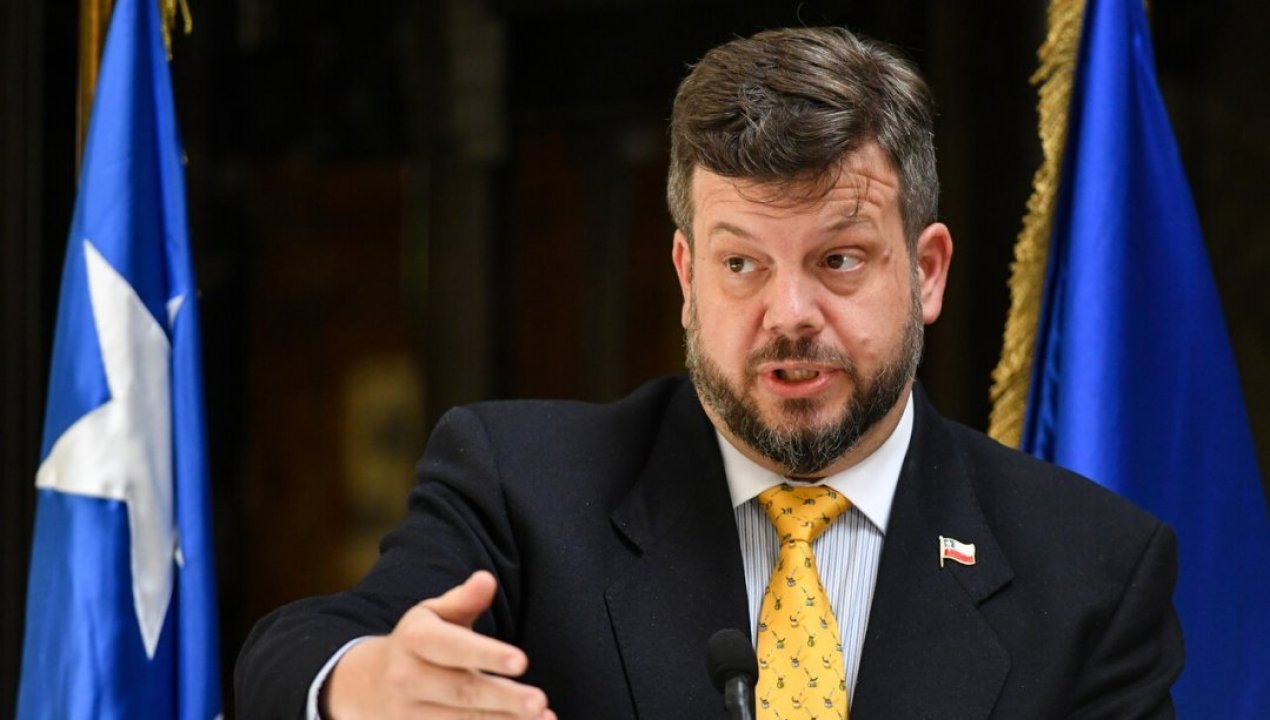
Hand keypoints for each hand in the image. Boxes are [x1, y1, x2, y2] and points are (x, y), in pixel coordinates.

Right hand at [322, 571, 554, 719]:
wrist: (367, 685)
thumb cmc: (417, 642)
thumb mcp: (432, 615)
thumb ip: (463, 600)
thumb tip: (487, 579)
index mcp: (413, 640)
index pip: (453, 648)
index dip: (487, 655)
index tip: (522, 662)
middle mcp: (407, 679)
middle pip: (461, 692)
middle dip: (503, 699)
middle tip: (539, 701)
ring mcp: (409, 714)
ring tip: (544, 718)